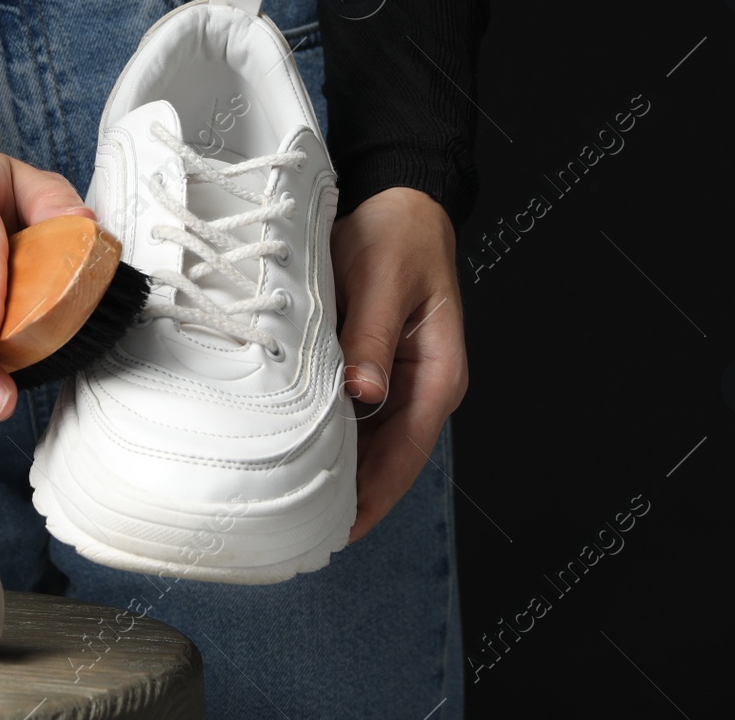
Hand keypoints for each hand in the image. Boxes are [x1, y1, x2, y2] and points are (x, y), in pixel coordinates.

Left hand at [330, 186, 467, 541]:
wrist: (399, 203)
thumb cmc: (398, 236)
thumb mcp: (385, 281)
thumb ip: (373, 337)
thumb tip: (363, 393)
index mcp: (438, 374)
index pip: (407, 452)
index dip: (375, 494)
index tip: (343, 528)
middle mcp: (423, 387)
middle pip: (388, 459)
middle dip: (353, 497)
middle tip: (304, 531)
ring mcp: (400, 381)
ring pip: (369, 443)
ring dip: (339, 472)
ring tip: (296, 506)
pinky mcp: (375, 368)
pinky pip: (354, 416)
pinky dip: (331, 437)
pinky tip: (300, 454)